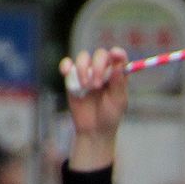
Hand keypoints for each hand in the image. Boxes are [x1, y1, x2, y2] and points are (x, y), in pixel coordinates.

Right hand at [60, 48, 129, 167]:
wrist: (93, 129)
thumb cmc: (110, 115)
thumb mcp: (118, 101)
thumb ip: (118, 83)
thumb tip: (119, 65)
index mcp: (118, 74)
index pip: (119, 57)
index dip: (117, 53)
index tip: (115, 54)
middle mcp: (103, 70)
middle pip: (100, 55)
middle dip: (98, 66)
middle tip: (96, 85)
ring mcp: (87, 72)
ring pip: (83, 57)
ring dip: (83, 69)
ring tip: (86, 87)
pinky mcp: (72, 77)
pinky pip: (67, 64)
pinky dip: (66, 65)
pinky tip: (66, 72)